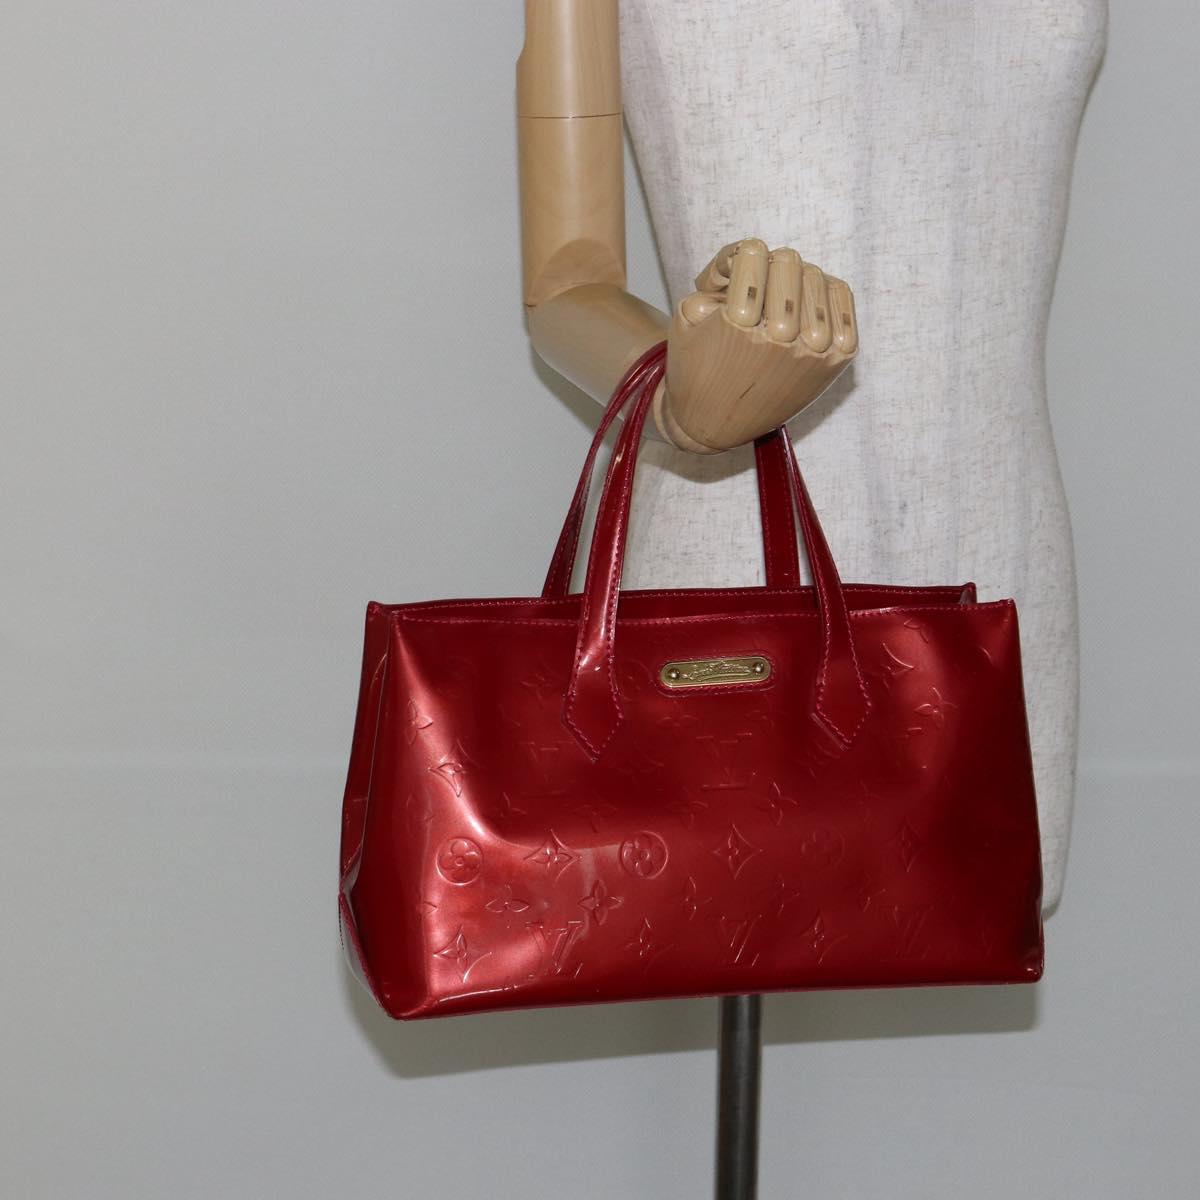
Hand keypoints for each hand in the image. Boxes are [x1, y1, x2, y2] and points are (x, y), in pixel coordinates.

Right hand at [653, 238, 857, 452]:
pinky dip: (827, 292)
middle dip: (769, 267)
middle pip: (788, 262)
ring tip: (781, 298)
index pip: (753, 253)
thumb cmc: (696, 364)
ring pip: (815, 277)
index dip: (741, 257)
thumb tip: (750, 254)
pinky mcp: (835, 362)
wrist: (713, 424)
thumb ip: (715, 273)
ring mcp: (811, 352)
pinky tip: (809, 302)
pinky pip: (843, 300)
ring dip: (796, 280)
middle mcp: (778, 340)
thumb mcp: (686, 312)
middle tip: (759, 288)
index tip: (735, 276)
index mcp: (736, 326)